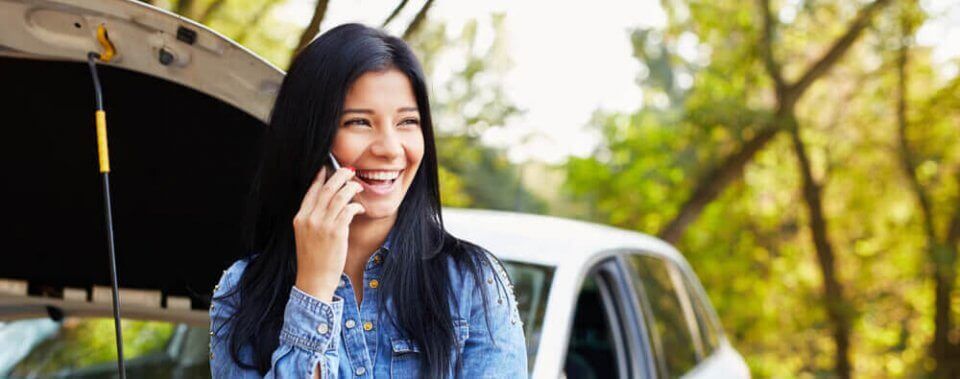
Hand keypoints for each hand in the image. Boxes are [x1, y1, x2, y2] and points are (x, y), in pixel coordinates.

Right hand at [293, 166, 365, 300]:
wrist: (313, 280)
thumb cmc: (313, 259)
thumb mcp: (305, 235)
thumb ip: (312, 219)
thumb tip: (327, 202)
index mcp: (300, 218)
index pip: (311, 191)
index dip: (321, 176)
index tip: (328, 168)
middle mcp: (309, 218)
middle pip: (327, 188)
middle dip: (340, 175)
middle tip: (350, 170)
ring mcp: (322, 225)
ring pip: (339, 196)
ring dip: (351, 188)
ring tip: (358, 186)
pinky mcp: (336, 232)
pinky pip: (349, 210)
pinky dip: (356, 206)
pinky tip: (359, 208)